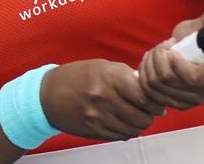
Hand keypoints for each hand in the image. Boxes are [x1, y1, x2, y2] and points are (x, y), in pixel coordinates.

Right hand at [40, 59, 165, 140]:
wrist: (48, 94)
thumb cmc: (77, 76)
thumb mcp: (102, 66)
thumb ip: (126, 76)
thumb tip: (149, 89)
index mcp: (109, 78)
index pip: (143, 96)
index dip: (154, 100)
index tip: (156, 101)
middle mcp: (104, 98)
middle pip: (141, 116)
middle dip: (150, 115)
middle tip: (150, 111)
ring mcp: (98, 117)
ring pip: (133, 129)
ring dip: (139, 125)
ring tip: (137, 116)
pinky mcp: (93, 130)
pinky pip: (120, 136)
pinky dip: (127, 131)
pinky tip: (124, 123)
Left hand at [137, 9, 203, 109]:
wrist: (201, 55)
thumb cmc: (202, 38)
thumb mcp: (202, 27)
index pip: (193, 77)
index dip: (176, 64)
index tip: (170, 47)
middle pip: (170, 82)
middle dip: (158, 61)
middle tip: (160, 47)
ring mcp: (196, 100)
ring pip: (158, 90)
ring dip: (149, 68)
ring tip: (153, 54)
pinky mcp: (181, 105)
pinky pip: (154, 97)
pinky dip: (146, 80)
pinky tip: (149, 66)